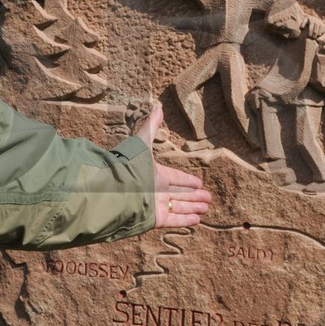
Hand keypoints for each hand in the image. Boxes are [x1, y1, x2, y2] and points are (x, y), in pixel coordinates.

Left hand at [134, 103, 211, 228]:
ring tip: (206, 208)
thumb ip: (152, 126)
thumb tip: (158, 106)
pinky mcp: (156, 218)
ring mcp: (156, 205)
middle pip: (179, 193)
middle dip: (194, 195)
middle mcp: (156, 190)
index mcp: (154, 174)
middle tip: (208, 198)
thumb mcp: (142, 142)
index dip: (187, 180)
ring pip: (179, 206)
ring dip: (193, 207)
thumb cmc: (129, 165)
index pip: (175, 178)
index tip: (199, 183)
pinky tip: (198, 220)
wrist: (116, 189)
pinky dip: (186, 220)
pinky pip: (175, 219)